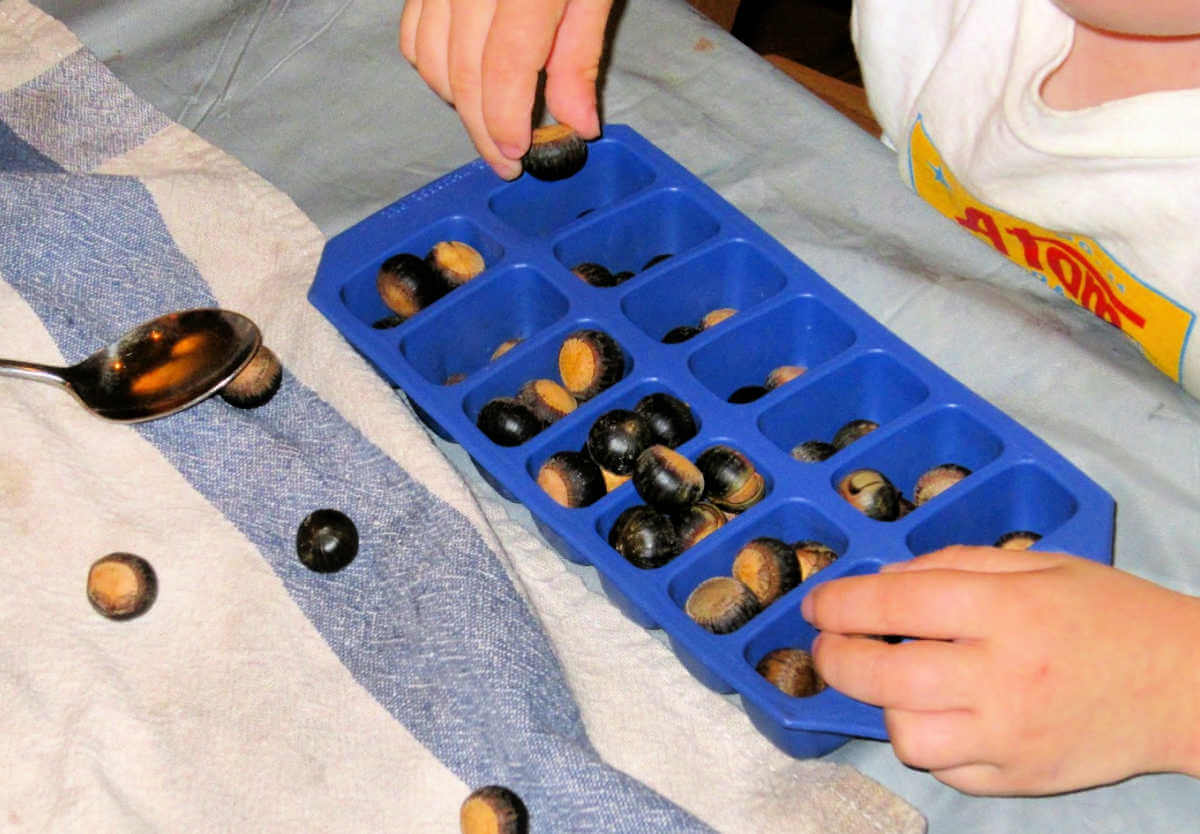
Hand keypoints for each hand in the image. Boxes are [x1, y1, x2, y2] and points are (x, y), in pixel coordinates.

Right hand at [399, 0, 612, 178]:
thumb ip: (581, 54)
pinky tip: (462, 79)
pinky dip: (432, 65)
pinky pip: (413, 28)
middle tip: (505, 159)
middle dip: (481, 126)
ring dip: (457, 100)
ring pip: (430, 55)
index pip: (504, 66)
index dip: (506, 120)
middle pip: (463, 70)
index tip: (516, 157)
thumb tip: (577, 124)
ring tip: (491, 120)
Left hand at [801, 546, 1199, 794]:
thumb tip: (884, 581)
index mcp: (1007, 610)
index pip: (895, 604)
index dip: (840, 604)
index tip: (816, 605)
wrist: (1185, 685)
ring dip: (885, 705)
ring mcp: (1010, 735)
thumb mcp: (1038, 564)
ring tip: (897, 683)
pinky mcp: (1020, 778)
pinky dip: (929, 743)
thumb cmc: (1108, 613)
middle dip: (835, 658)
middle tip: (828, 645)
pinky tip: (940, 716)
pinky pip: (944, 770)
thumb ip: (955, 566)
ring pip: (905, 734)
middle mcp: (1003, 676)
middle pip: (883, 676)